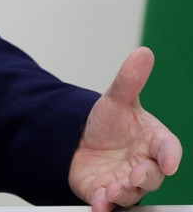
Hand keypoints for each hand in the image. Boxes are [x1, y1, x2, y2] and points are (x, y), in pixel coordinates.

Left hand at [69, 47, 181, 211]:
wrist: (78, 139)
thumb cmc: (107, 122)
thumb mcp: (116, 99)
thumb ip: (130, 80)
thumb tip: (144, 52)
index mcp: (152, 141)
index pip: (168, 148)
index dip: (171, 155)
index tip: (169, 161)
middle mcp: (143, 164)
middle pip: (153, 175)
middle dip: (146, 177)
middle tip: (135, 174)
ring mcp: (126, 180)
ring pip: (133, 193)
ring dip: (125, 193)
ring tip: (113, 189)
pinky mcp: (106, 193)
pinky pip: (110, 204)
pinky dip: (105, 205)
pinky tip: (99, 203)